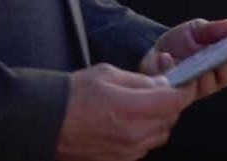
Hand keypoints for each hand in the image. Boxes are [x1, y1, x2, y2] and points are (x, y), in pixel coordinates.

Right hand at [55, 64, 194, 160]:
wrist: (43, 122)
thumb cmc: (72, 95)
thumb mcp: (110, 74)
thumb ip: (142, 81)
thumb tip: (163, 83)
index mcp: (133, 109)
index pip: (175, 101)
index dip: (184, 89)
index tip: (184, 82)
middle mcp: (133, 135)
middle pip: (170, 119)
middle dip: (169, 103)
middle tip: (159, 90)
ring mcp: (125, 152)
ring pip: (158, 135)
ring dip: (157, 120)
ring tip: (140, 106)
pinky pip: (142, 147)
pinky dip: (142, 134)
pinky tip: (128, 122)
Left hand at [140, 18, 226, 99]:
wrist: (153, 54)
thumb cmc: (180, 43)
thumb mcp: (196, 30)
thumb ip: (213, 29)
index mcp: (219, 65)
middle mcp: (209, 81)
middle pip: (224, 78)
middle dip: (222, 65)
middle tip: (216, 52)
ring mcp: (191, 90)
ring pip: (202, 85)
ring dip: (198, 70)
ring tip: (191, 56)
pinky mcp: (170, 93)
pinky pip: (173, 87)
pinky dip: (169, 68)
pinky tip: (165, 58)